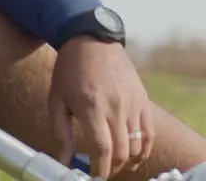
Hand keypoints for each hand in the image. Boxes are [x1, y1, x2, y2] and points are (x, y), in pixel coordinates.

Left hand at [49, 38, 154, 178]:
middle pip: (122, 151)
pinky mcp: (142, 99)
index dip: (100, 170)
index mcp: (92, 106)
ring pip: (137, 145)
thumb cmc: (70, 71)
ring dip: (127, 161)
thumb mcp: (57, 100)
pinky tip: (134, 156)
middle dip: (112, 168)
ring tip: (114, 164)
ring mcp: (132, 102)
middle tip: (102, 172)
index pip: (102, 148)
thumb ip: (60, 134)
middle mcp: (115, 106)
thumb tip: (64, 162)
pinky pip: (148, 132)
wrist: (91, 40)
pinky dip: (144, 149)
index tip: (95, 179)